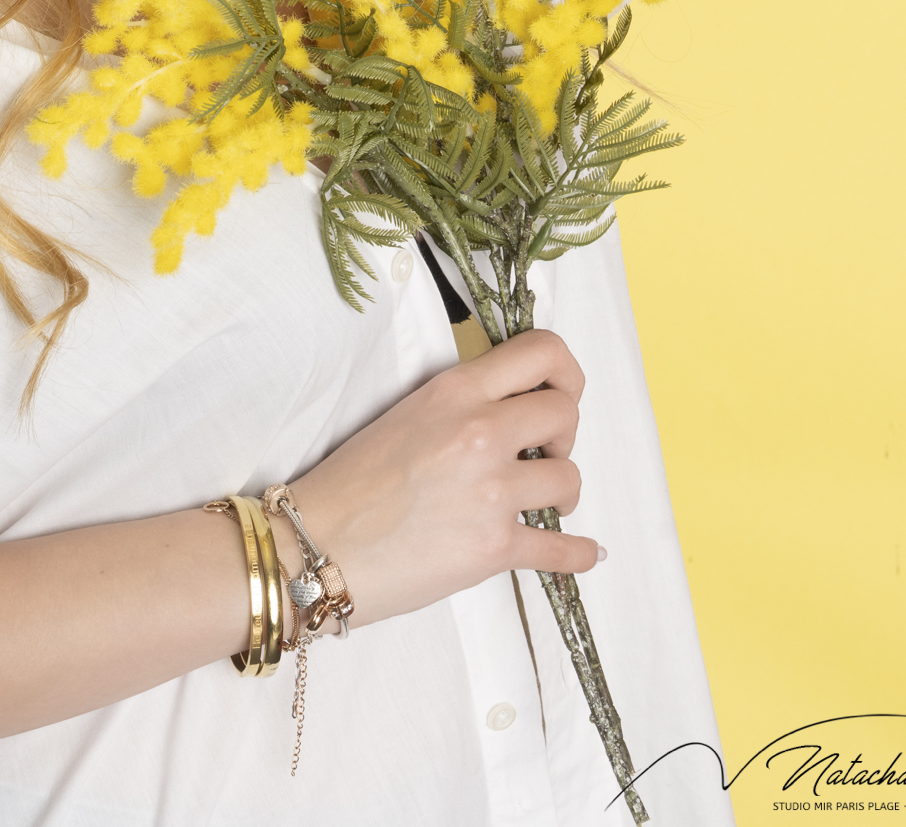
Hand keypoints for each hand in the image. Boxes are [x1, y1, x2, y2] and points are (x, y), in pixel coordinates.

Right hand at [283, 327, 600, 625]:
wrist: (317, 544)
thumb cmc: (352, 480)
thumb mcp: (409, 412)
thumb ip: (464, 401)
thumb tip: (514, 408)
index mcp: (455, 391)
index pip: (542, 352)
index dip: (564, 372)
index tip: (559, 393)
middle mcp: (479, 432)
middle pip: (566, 413)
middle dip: (565, 432)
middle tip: (546, 451)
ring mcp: (491, 491)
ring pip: (570, 478)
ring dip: (563, 490)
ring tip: (541, 499)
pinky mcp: (494, 548)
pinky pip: (562, 549)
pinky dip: (580, 553)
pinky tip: (587, 553)